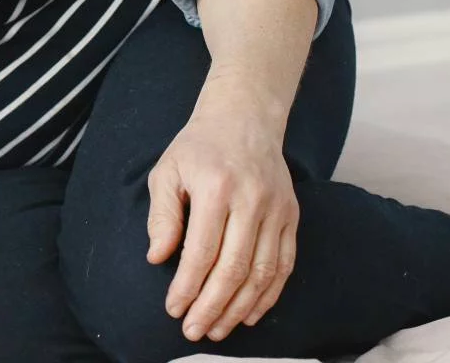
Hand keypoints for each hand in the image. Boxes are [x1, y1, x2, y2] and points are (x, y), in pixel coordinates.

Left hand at [146, 91, 299, 342]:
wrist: (244, 119)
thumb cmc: (198, 147)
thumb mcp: (167, 171)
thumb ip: (162, 215)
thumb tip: (157, 257)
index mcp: (216, 188)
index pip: (201, 250)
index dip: (187, 286)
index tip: (174, 309)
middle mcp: (252, 200)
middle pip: (234, 268)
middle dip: (212, 306)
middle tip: (194, 331)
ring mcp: (277, 210)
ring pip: (263, 272)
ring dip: (240, 307)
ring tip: (219, 329)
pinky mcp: (292, 216)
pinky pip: (285, 264)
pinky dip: (269, 294)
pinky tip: (250, 313)